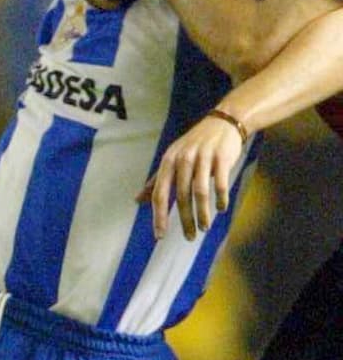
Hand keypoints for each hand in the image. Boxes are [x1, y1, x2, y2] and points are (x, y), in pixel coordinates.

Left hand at [137, 112, 245, 240]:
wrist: (223, 122)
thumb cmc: (194, 145)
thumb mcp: (172, 158)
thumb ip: (156, 180)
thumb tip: (137, 200)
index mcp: (168, 162)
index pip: (159, 194)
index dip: (159, 216)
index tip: (160, 235)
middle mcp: (183, 159)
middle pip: (181, 196)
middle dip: (185, 220)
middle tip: (190, 237)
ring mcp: (203, 158)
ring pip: (200, 192)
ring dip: (203, 213)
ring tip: (204, 227)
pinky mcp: (222, 158)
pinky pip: (219, 183)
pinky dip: (220, 199)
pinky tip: (221, 209)